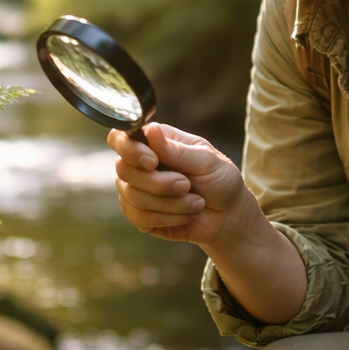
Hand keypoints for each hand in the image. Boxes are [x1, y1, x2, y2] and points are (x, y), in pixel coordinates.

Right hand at [107, 123, 250, 245]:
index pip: (120, 138)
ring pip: (132, 196)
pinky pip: (139, 217)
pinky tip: (186, 215)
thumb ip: (176, 150)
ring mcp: (136, 189)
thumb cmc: (219, 180)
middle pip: (124, 170)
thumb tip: (151, 131)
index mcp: (154, 141)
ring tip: (195, 202)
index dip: (130, 150)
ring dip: (170, 203)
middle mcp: (139, 164)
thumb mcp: (206, 160)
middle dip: (159, 183)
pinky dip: (168, 218)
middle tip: (187, 185)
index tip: (153, 162)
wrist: (228, 215)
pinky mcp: (139, 215)